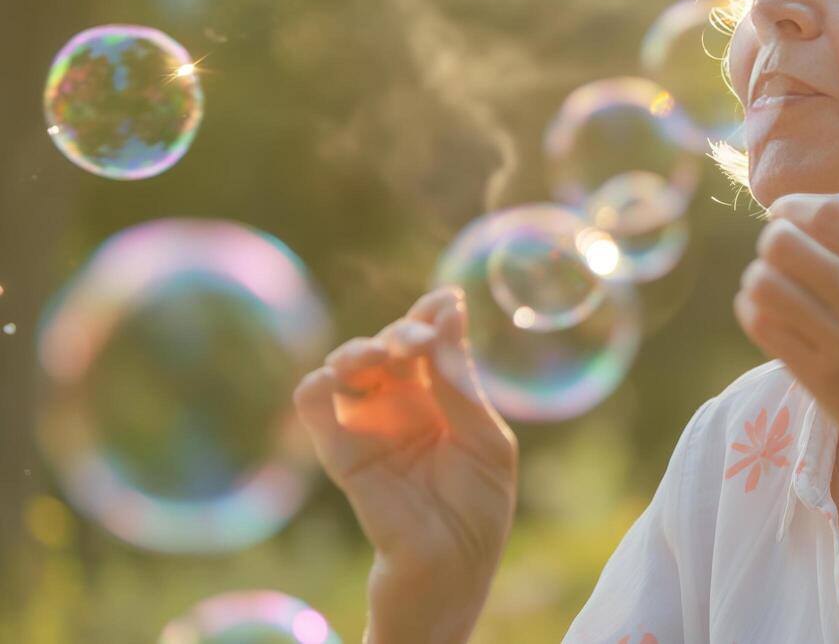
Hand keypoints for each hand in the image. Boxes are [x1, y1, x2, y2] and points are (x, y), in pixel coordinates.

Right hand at [293, 287, 518, 620]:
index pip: (434, 336)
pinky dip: (318, 383)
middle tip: (417, 341)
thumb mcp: (487, 445)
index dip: (434, 310)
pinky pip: (314, 403)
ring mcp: (371, 424)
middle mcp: (408, 402)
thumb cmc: (478, 512)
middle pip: (391, 340)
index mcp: (447, 394)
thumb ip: (461, 385)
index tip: (445, 300)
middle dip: (403, 329)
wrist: (447, 577)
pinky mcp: (342, 452)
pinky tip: (336, 380)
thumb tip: (450, 313)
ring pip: (347, 361)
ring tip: (381, 357)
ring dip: (359, 347)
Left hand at [733, 192, 838, 479]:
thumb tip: (815, 216)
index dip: (793, 207)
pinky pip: (762, 325)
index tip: (783, 216)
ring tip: (771, 290)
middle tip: (778, 259)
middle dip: (771, 244)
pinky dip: (753, 312)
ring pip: (764, 282)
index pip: (828, 212)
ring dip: (758, 280)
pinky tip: (767, 317)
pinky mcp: (823, 378)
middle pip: (783, 241)